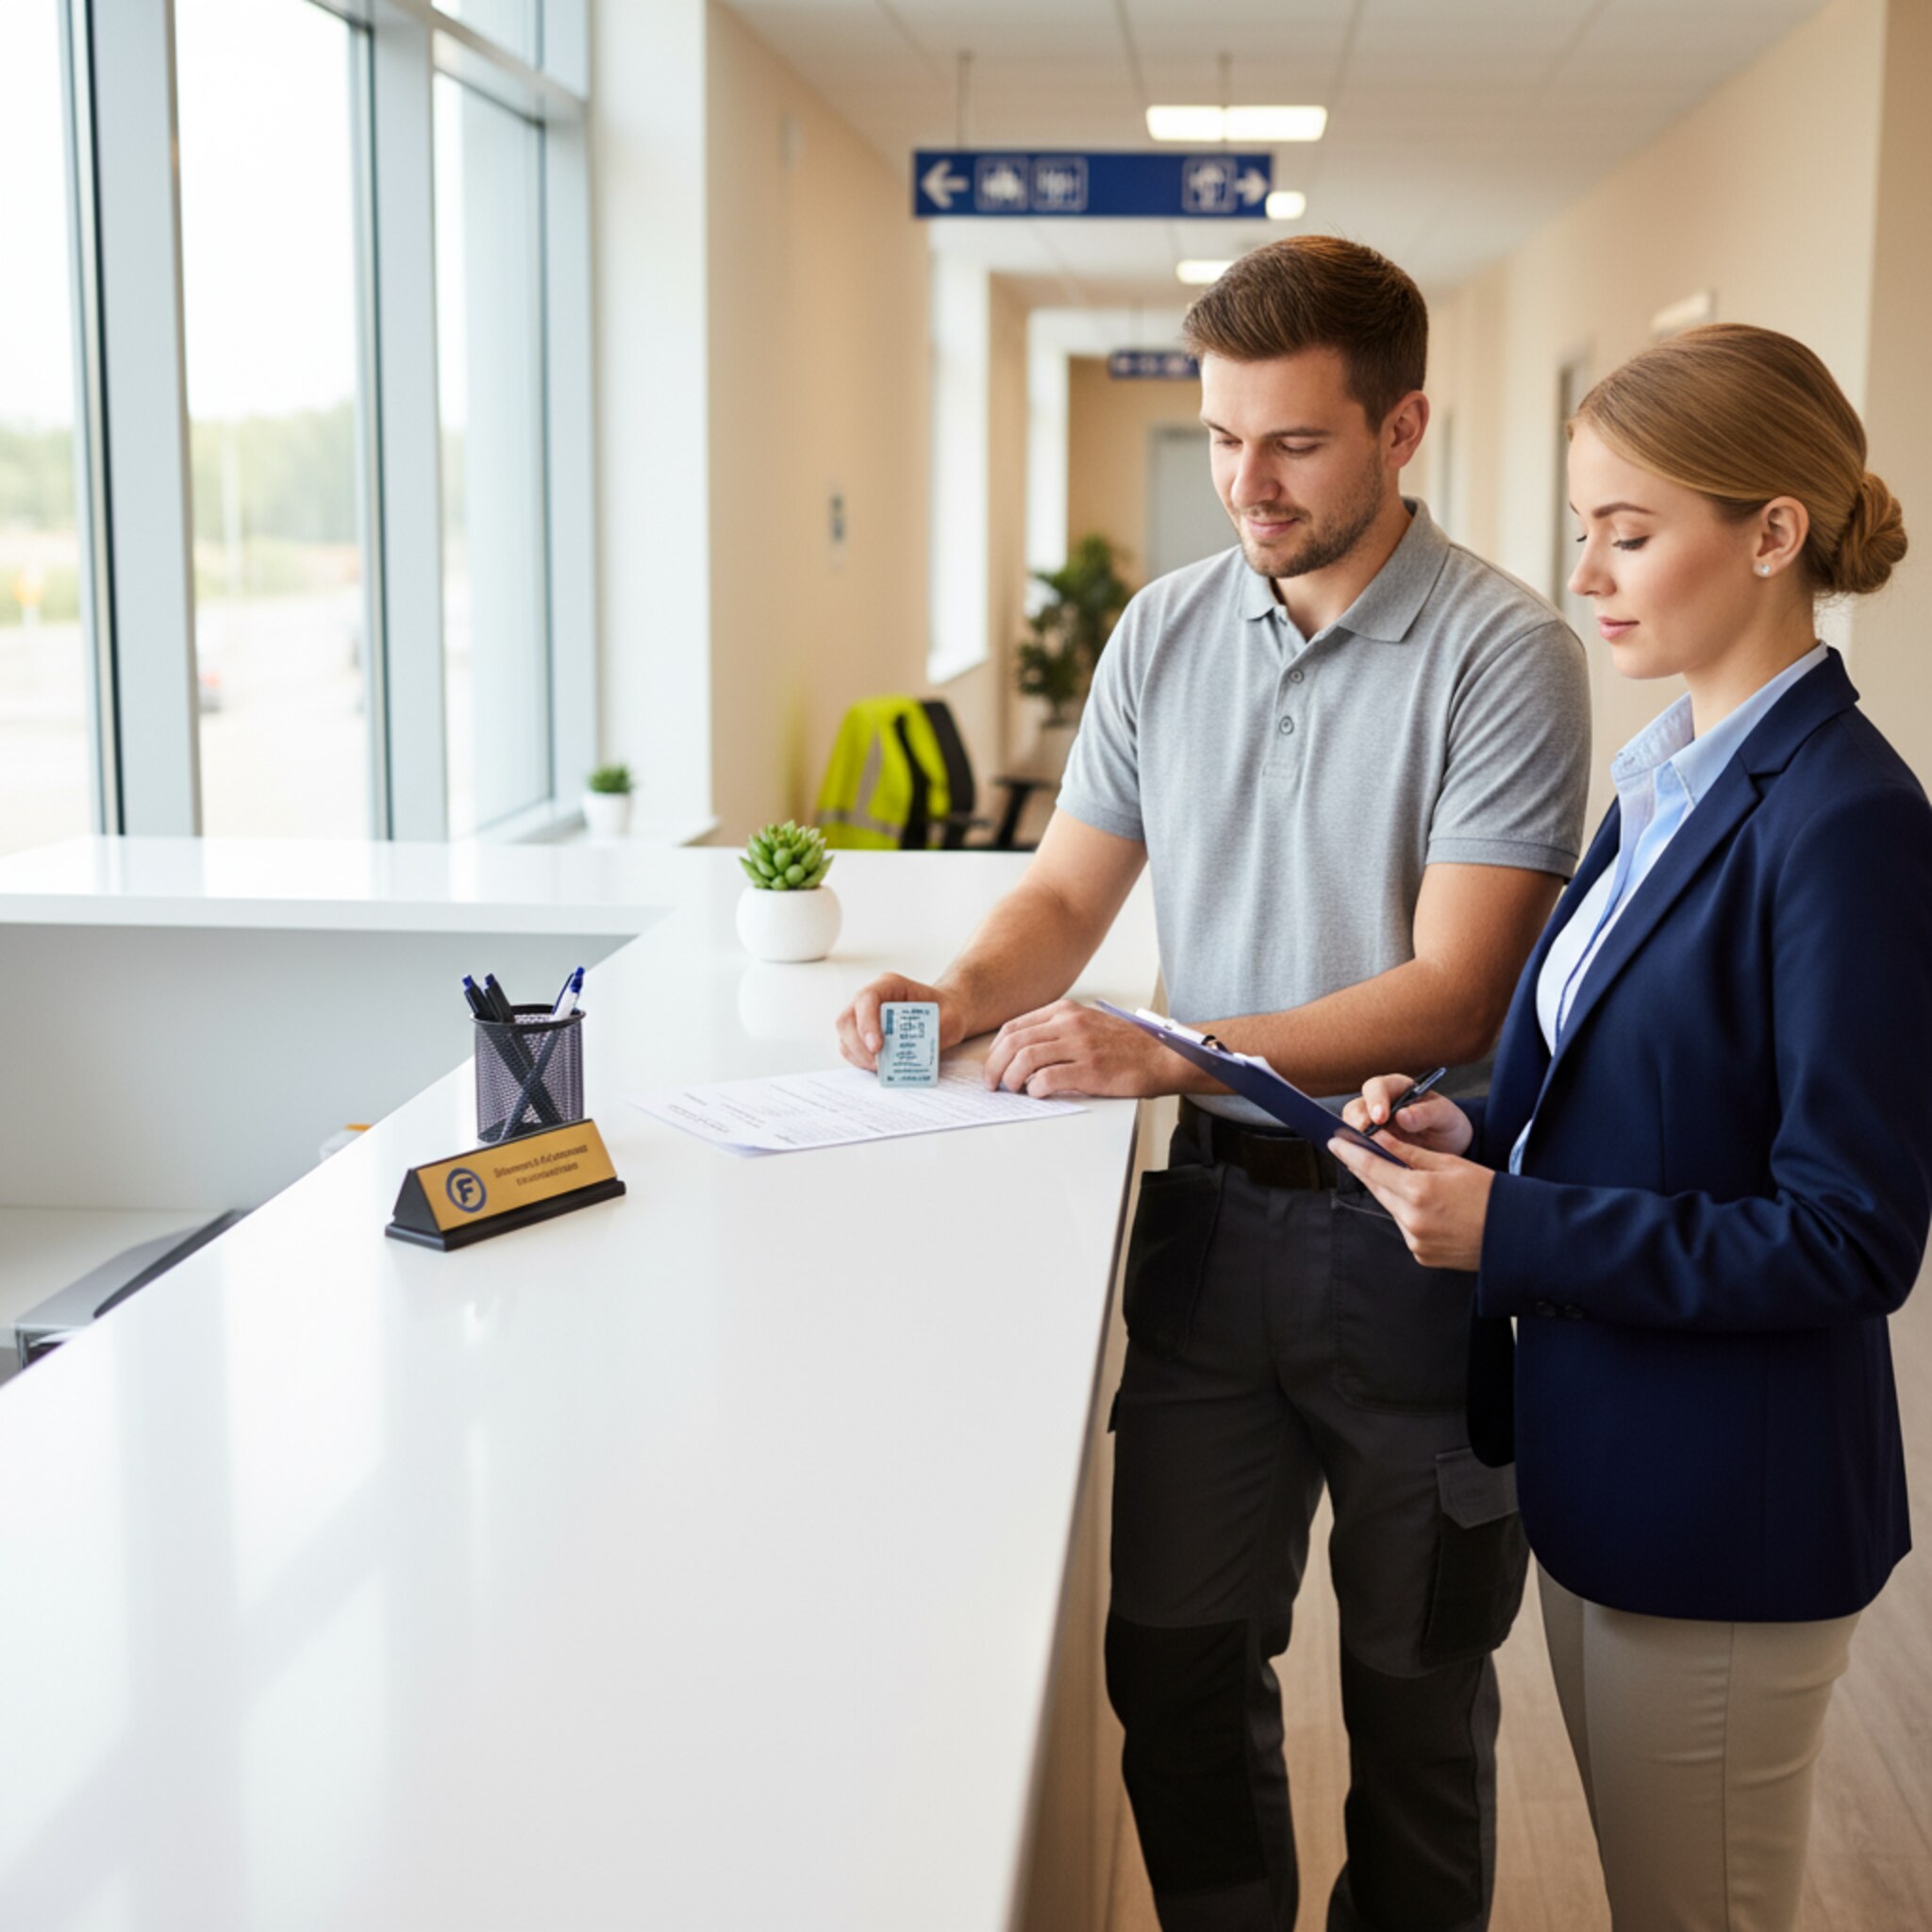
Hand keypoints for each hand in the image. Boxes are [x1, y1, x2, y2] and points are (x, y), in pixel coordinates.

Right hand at [835, 972, 963, 1070]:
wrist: (947, 1015)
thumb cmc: (946, 1013)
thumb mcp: (950, 1019)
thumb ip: (933, 1032)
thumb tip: (909, 1053)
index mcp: (889, 985)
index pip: (866, 998)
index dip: (867, 1023)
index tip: (878, 1047)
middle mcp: (871, 999)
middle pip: (847, 1019)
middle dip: (859, 1045)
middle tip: (878, 1064)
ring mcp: (863, 1016)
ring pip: (845, 1036)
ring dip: (859, 1056)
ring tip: (881, 1068)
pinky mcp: (863, 1035)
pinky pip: (850, 1049)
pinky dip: (861, 1061)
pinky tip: (879, 1068)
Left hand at [983, 999, 1171, 1098]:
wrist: (1162, 1056)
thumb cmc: (1126, 1046)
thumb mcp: (1088, 1024)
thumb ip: (1058, 1031)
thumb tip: (1022, 1053)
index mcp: (1066, 1011)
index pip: (1015, 1026)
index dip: (996, 1049)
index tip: (992, 1065)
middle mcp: (1070, 1023)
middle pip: (1014, 1041)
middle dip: (994, 1065)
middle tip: (992, 1083)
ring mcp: (1080, 1045)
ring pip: (1026, 1058)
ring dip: (1011, 1078)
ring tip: (1012, 1089)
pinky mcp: (1090, 1069)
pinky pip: (1048, 1078)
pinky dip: (1035, 1088)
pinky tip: (1037, 1093)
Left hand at [1328, 1135, 1494, 1271]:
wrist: (1516, 1236)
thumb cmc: (1489, 1194)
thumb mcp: (1450, 1164)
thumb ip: (1409, 1154)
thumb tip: (1378, 1139)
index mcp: (1420, 1191)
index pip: (1373, 1168)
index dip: (1351, 1154)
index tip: (1335, 1142)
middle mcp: (1413, 1220)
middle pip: (1377, 1188)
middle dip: (1366, 1170)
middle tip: (1352, 1152)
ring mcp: (1416, 1241)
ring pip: (1391, 1208)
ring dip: (1391, 1192)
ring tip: (1404, 1178)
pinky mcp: (1421, 1255)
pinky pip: (1405, 1227)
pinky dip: (1407, 1213)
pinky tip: (1425, 1206)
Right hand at [1341, 1073, 1472, 1155]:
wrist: (1449, 1146)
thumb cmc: (1446, 1124)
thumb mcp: (1445, 1116)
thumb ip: (1427, 1113)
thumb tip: (1404, 1115)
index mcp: (1396, 1089)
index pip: (1377, 1088)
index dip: (1375, 1101)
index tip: (1380, 1117)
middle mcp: (1378, 1105)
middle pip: (1355, 1108)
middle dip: (1357, 1122)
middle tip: (1365, 1136)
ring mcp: (1371, 1126)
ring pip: (1350, 1129)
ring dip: (1353, 1140)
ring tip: (1364, 1153)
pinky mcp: (1369, 1145)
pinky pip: (1356, 1149)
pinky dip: (1357, 1157)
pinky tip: (1364, 1165)